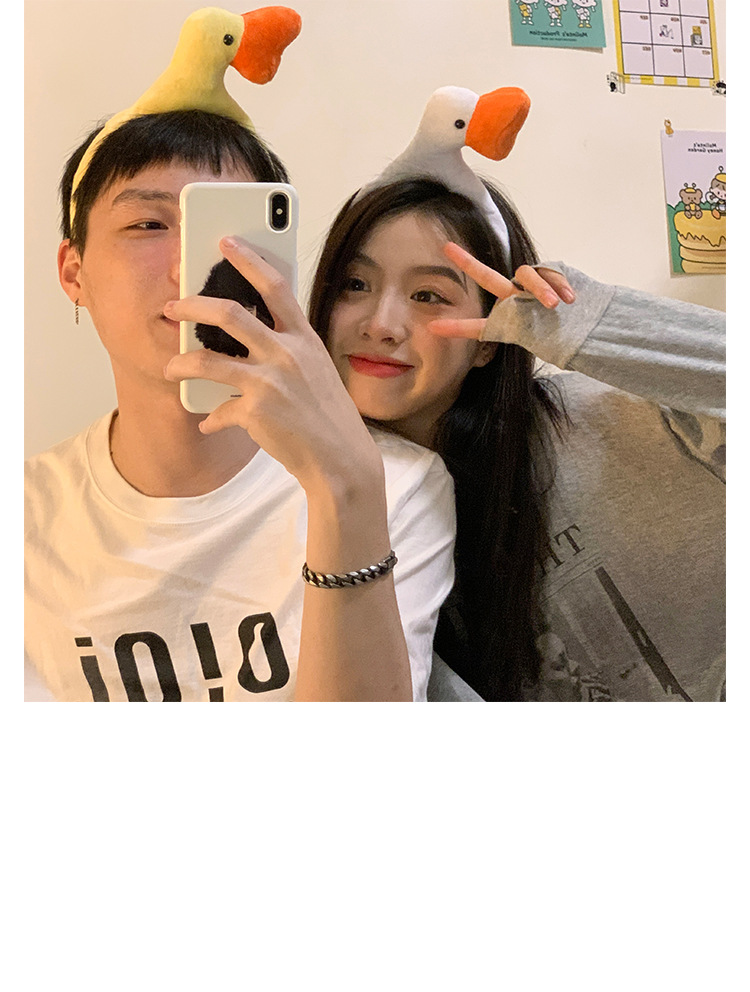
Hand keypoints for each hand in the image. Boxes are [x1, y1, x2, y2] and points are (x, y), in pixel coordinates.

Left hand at [164, 237, 380, 491]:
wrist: (340, 460)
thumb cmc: (328, 416)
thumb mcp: (317, 371)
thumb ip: (289, 349)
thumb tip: (251, 338)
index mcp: (304, 339)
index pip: (275, 286)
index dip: (249, 260)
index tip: (226, 242)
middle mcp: (287, 354)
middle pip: (230, 313)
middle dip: (193, 305)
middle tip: (173, 306)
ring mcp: (270, 383)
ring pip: (208, 360)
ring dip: (181, 362)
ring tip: (170, 366)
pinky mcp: (255, 412)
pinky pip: (219, 410)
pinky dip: (211, 418)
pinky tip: (207, 422)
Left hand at [428, 242, 574, 340]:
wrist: (593, 327)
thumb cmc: (566, 340)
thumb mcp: (540, 345)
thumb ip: (522, 334)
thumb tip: (513, 333)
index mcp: (509, 322)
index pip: (479, 326)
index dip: (458, 328)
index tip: (433, 328)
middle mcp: (516, 300)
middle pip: (488, 278)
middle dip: (468, 263)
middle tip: (446, 249)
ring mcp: (532, 287)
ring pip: (524, 274)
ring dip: (540, 289)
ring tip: (554, 305)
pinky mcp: (551, 272)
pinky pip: (548, 273)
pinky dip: (559, 286)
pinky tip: (569, 299)